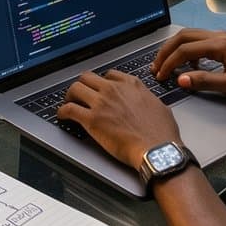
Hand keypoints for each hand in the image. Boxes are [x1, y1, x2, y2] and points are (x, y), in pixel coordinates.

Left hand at [57, 70, 181, 170]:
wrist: (158, 150)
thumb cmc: (162, 134)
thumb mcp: (160, 107)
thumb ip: (147, 99)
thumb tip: (145, 101)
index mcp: (131, 85)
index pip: (109, 75)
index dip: (101, 82)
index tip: (99, 89)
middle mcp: (114, 90)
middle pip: (87, 77)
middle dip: (82, 85)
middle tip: (80, 94)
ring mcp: (101, 103)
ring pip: (75, 88)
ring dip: (69, 96)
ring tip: (69, 102)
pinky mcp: (92, 119)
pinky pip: (69, 109)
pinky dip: (62, 112)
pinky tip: (62, 115)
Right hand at [149, 29, 225, 102]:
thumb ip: (205, 81)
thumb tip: (179, 79)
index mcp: (219, 45)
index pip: (184, 50)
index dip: (168, 63)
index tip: (160, 77)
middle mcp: (219, 36)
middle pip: (183, 37)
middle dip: (166, 51)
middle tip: (156, 68)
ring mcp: (224, 37)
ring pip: (191, 37)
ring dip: (176, 49)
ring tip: (167, 65)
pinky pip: (201, 41)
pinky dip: (189, 50)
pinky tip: (191, 66)